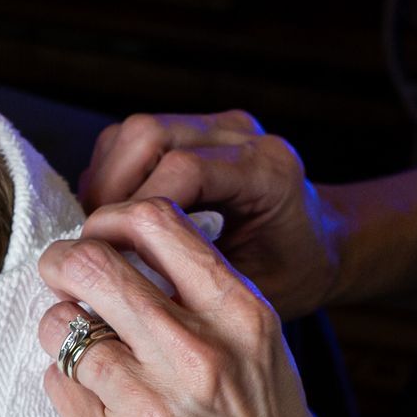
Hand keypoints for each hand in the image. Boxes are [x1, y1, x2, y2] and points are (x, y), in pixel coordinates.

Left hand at [36, 197, 388, 416]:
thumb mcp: (265, 355)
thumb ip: (205, 301)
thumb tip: (132, 255)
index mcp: (240, 318)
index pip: (155, 222)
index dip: (110, 220)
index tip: (100, 237)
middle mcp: (193, 355)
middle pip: (91, 263)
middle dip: (63, 260)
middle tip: (60, 272)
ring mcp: (143, 405)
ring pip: (60, 325)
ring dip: (59, 328)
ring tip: (80, 348)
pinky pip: (55, 384)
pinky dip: (63, 383)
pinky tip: (92, 399)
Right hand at [77, 112, 347, 319]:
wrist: (320, 244)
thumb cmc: (293, 273)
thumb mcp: (255, 290)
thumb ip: (198, 279)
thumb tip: (124, 284)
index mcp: (267, 172)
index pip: (183, 170)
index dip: (135, 210)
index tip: (110, 252)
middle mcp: (242, 136)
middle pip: (149, 135)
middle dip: (110, 189)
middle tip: (96, 242)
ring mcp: (217, 127)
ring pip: (134, 132)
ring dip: (106, 180)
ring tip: (103, 231)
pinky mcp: (195, 129)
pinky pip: (135, 138)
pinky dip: (113, 173)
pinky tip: (117, 215)